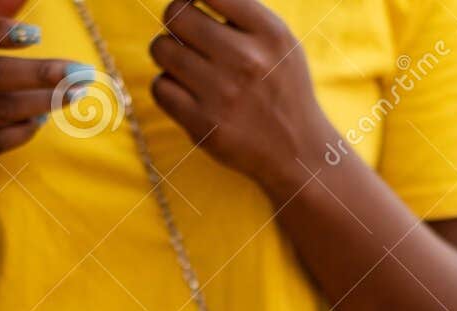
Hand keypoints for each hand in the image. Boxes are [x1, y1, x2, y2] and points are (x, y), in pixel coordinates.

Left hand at [149, 0, 334, 198]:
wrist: (297, 151)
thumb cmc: (280, 88)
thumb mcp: (279, 41)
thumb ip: (243, 12)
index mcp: (269, 33)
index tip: (195, 6)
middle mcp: (247, 60)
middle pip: (175, 15)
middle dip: (175, 21)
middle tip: (185, 36)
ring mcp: (223, 94)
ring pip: (161, 49)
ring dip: (167, 54)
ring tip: (186, 65)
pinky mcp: (204, 125)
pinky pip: (159, 87)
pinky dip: (166, 86)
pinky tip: (185, 92)